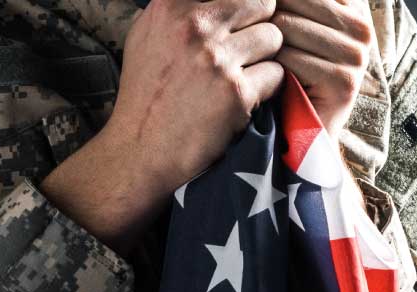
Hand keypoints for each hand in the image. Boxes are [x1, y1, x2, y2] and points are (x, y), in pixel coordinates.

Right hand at [41, 0, 283, 251]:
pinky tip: (243, 99)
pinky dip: (267, 88)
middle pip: (262, 2)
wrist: (139, 151)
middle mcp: (193, 26)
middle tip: (245, 49)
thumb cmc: (146, 93)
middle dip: (259, 24)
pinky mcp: (236, 92)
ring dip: (265, 57)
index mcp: (170, 5)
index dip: (244, 4)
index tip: (242, 18)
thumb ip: (179, 6)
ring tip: (240, 76)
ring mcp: (216, 59)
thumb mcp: (147, 34)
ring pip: (274, 37)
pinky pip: (277, 74)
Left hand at [271, 0, 379, 131]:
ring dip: (265, 47)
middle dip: (264, 20)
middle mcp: (361, 27)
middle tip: (252, 42)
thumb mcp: (292, 27)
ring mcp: (357, 55)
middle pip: (292, 1)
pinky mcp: (344, 81)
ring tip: (263, 61)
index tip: (265, 16)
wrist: (303, 129)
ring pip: (287, 28)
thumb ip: (290, 4)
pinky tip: (273, 79)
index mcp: (351, 7)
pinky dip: (271, 69)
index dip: (275, 1)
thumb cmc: (288, 71)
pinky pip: (289, 59)